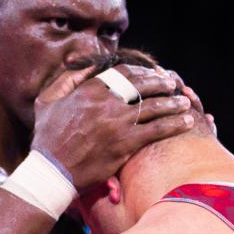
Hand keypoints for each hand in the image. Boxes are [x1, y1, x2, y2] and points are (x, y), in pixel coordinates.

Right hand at [31, 65, 196, 188]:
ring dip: (173, 103)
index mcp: (89, 89)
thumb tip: (81, 61)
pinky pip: (156, 130)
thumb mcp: (47, 101)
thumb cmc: (46, 138)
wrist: (52, 172)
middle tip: (173, 84)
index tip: (151, 74)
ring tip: (185, 102)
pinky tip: (187, 122)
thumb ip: (66, 79)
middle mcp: (105, 102)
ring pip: (153, 106)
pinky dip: (174, 124)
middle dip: (161, 83)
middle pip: (142, 86)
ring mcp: (117, 123)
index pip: (123, 73)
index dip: (141, 72)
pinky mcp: (125, 144)